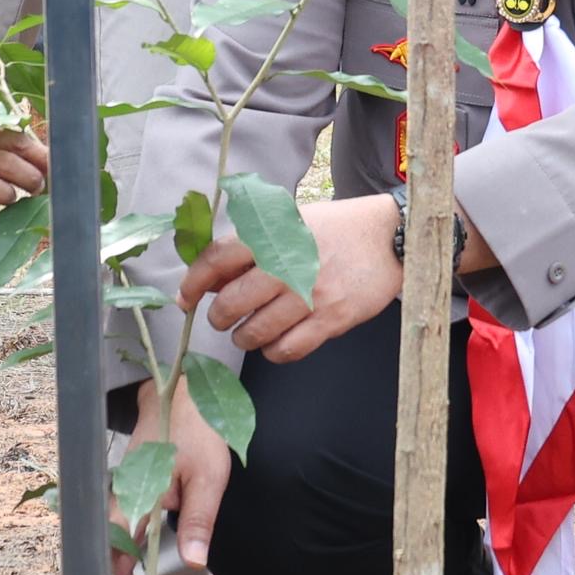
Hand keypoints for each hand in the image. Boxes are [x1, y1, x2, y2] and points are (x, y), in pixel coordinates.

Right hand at [116, 379, 236, 574]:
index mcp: (138, 496)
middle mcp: (122, 496)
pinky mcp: (130, 489)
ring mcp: (123, 492)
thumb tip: (193, 561)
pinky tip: (133, 569)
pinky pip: (120, 527)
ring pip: (111, 540)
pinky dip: (123, 552)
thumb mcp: (209, 477)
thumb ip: (199, 520)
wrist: (177, 392)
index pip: (118, 550)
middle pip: (108, 550)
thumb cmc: (196, 431)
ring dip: (117, 572)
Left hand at [176, 195, 407, 361]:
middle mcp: (287, 263)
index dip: (194, 283)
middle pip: (231, 302)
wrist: (389, 237)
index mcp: (273, 234)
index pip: (217, 259)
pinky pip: (288, 349)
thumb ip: (251, 247)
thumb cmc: (334, 229)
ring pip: (256, 332)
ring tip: (248, 333)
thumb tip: (211, 280)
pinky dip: (274, 352)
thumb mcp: (290, 222)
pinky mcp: (332, 318)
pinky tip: (276, 343)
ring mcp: (310, 294)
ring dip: (244, 337)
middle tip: (222, 318)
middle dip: (218, 317)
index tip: (185, 299)